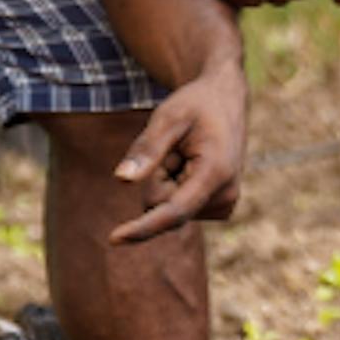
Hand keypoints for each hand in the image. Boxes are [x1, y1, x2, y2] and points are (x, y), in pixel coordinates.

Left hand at [108, 72, 245, 242]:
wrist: (225, 100)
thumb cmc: (195, 105)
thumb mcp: (167, 118)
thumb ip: (146, 150)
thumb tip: (121, 180)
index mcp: (216, 172)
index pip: (174, 211)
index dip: (143, 227)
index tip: (113, 239)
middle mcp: (225, 195)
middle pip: (161, 205)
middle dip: (156, 178)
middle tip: (174, 146)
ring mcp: (224, 204)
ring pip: (167, 208)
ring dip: (167, 181)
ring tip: (186, 153)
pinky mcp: (218, 207)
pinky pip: (176, 208)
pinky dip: (175, 186)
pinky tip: (191, 164)